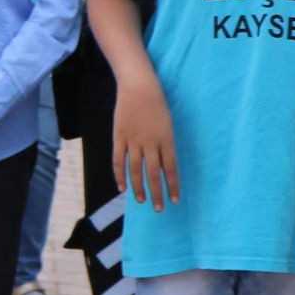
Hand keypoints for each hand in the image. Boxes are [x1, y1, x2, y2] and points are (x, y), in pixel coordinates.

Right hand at [112, 76, 179, 208]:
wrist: (139, 86)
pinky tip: (122, 188)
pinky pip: (119, 160)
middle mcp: (151, 142)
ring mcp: (134, 140)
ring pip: (136, 170)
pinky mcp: (119, 137)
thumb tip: (164, 166)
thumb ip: (165, 145)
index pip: (171, 168)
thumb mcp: (168, 124)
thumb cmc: (157, 104)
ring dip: (139, 188)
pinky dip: (119, 175)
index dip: (173, 185)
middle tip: (159, 208)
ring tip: (141, 201)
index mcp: (166, 139)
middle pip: (154, 174)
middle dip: (157, 193)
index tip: (175, 200)